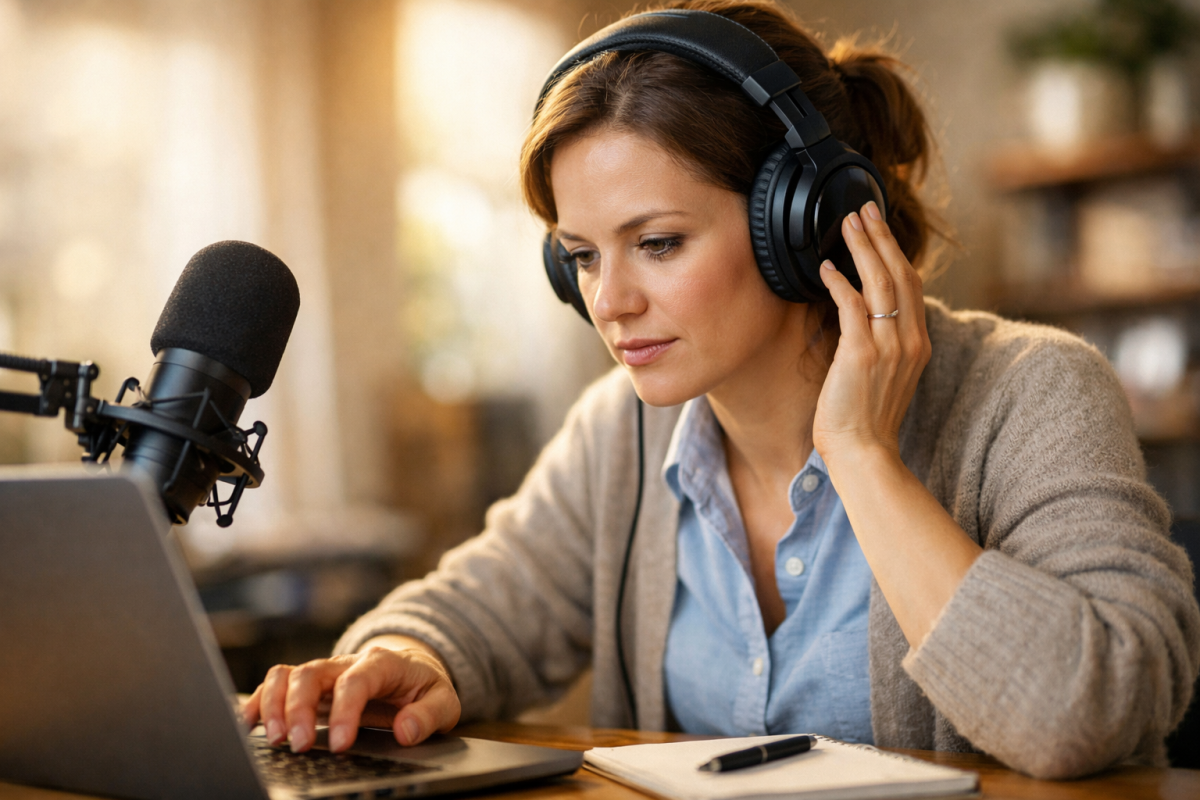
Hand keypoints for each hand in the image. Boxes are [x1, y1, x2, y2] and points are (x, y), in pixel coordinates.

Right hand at [240, 637, 460, 752]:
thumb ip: (429, 715)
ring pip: (288, 675)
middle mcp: (347, 664)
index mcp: (382, 664)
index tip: (339, 745)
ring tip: (275, 739)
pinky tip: (251, 724)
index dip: (344, 711)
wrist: (413, 669)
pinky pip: (277, 683)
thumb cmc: (423, 687)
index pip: (357, 680)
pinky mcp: (310, 686)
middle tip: (297, 745)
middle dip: (299, 709)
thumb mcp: (443, 701)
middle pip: (312, 673)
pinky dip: (260, 701)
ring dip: (275, 705)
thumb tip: (406, 731)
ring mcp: (325, 673)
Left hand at [813, 200, 930, 464]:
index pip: (911, 286)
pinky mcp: (861, 355)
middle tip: (864, 209)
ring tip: (848, 223)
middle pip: (900, 274)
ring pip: (880, 282)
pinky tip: (826, 267)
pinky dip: (840, 282)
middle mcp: (909, 341)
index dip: (896, 252)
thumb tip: (863, 318)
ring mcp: (888, 346)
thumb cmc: (865, 420)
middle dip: (882, 237)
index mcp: (918, 344)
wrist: (865, 454)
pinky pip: (852, 306)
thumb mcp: (885, 376)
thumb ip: (883, 345)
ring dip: (863, 248)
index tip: (880, 229)